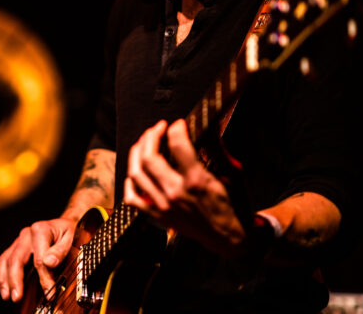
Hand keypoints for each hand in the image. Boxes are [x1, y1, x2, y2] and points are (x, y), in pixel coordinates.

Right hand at [0, 217, 75, 302]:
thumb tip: (49, 262)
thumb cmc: (66, 232)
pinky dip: (2, 275)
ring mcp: (19, 241)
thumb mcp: (70, 238)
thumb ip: (60, 250)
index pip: (39, 259)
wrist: (61, 225)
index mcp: (40, 230)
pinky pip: (4, 260)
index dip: (43, 277)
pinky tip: (4, 288)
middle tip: (17, 297)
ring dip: (5, 280)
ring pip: (6, 260)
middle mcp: (26, 234)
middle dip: (16, 280)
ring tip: (8, 296)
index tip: (49, 292)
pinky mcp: (15, 247)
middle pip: (16, 259)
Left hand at [123, 119, 246, 257]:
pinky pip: (132, 198)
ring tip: (144, 143)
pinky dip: (129, 183)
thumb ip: (218, 149)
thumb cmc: (232, 204)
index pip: (178, 145)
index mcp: (196, 181)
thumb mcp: (233, 172)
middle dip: (151, 136)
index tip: (179, 124)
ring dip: (137, 153)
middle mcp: (176, 193)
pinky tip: (135, 172)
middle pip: (149, 158)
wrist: (229, 238)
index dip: (176, 128)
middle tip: (157, 128)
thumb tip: (210, 127)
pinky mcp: (158, 216)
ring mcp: (164, 206)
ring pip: (136, 174)